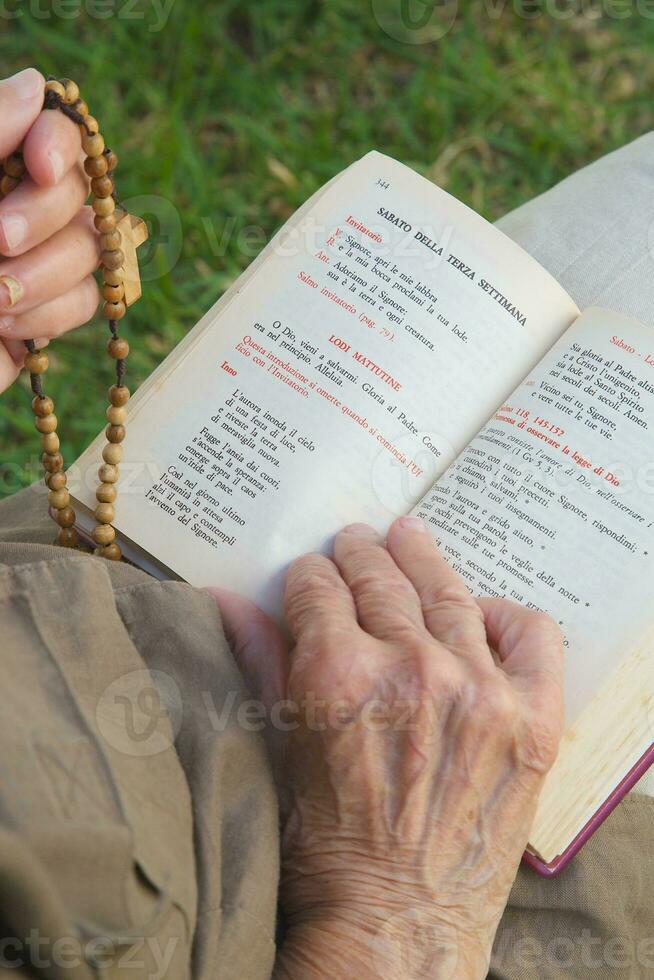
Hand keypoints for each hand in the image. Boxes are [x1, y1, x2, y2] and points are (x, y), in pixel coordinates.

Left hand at [0, 68, 99, 392]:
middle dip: (43, 216)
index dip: (59, 140)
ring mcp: (34, 256)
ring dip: (44, 274)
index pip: (50, 127)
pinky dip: (47, 314)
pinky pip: (82, 301)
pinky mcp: (42, 311)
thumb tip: (34, 86)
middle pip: (77, 189)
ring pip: (88, 247)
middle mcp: (15, 200)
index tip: (39, 165)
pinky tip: (1, 325)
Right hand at [216, 518, 563, 979]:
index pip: (317, 588)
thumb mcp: (281, 748)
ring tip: (407, 539)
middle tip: (354, 542)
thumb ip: (262, 661)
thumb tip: (226, 600)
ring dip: (421, 559)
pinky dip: (505, 614)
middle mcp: (409, 668)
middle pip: (379, 578)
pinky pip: (530, 634)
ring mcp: (477, 689)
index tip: (309, 578)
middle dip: (358, 555)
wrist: (396, 923)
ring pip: (446, 592)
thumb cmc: (325, 847)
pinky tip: (480, 611)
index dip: (307, 577)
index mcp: (338, 675)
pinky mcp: (530, 718)